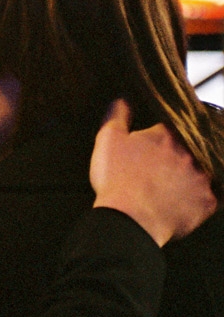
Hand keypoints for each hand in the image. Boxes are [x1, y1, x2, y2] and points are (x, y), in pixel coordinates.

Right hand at [91, 99, 217, 245]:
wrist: (129, 219)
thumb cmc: (116, 177)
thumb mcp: (108, 140)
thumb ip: (117, 115)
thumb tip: (123, 98)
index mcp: (167, 134)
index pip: (170, 128)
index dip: (159, 137)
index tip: (150, 147)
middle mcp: (191, 152)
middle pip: (188, 149)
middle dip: (176, 156)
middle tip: (157, 170)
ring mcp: (202, 177)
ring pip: (201, 172)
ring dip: (188, 177)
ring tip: (168, 188)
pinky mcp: (208, 202)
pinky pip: (206, 199)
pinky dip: (195, 201)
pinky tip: (178, 205)